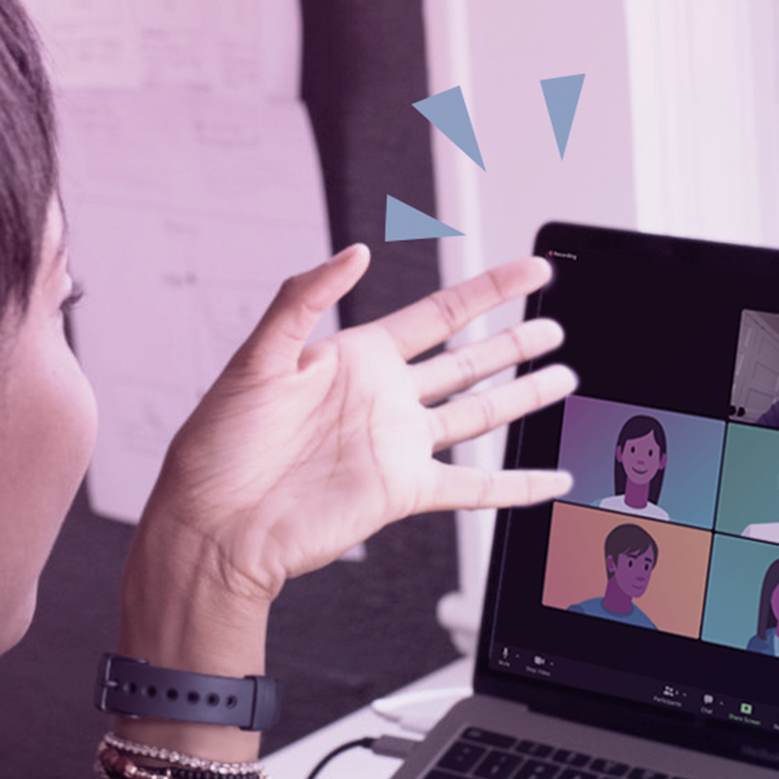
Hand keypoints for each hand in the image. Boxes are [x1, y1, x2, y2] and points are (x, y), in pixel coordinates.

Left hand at [131, 244, 575, 614]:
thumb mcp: (255, 359)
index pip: (439, 314)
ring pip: (478, 415)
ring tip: (564, 379)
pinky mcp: (401, 494)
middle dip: (514, 341)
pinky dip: (514, 487)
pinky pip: (472, 487)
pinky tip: (548, 480)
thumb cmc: (217, 447)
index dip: (488, 290)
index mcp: (354, 359)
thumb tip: (353, 253)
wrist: (214, 524)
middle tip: (554, 323)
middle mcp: (382, 401)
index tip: (530, 271)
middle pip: (468, 362)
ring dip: (523, 398)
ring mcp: (396, 448)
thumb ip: (304, 299)